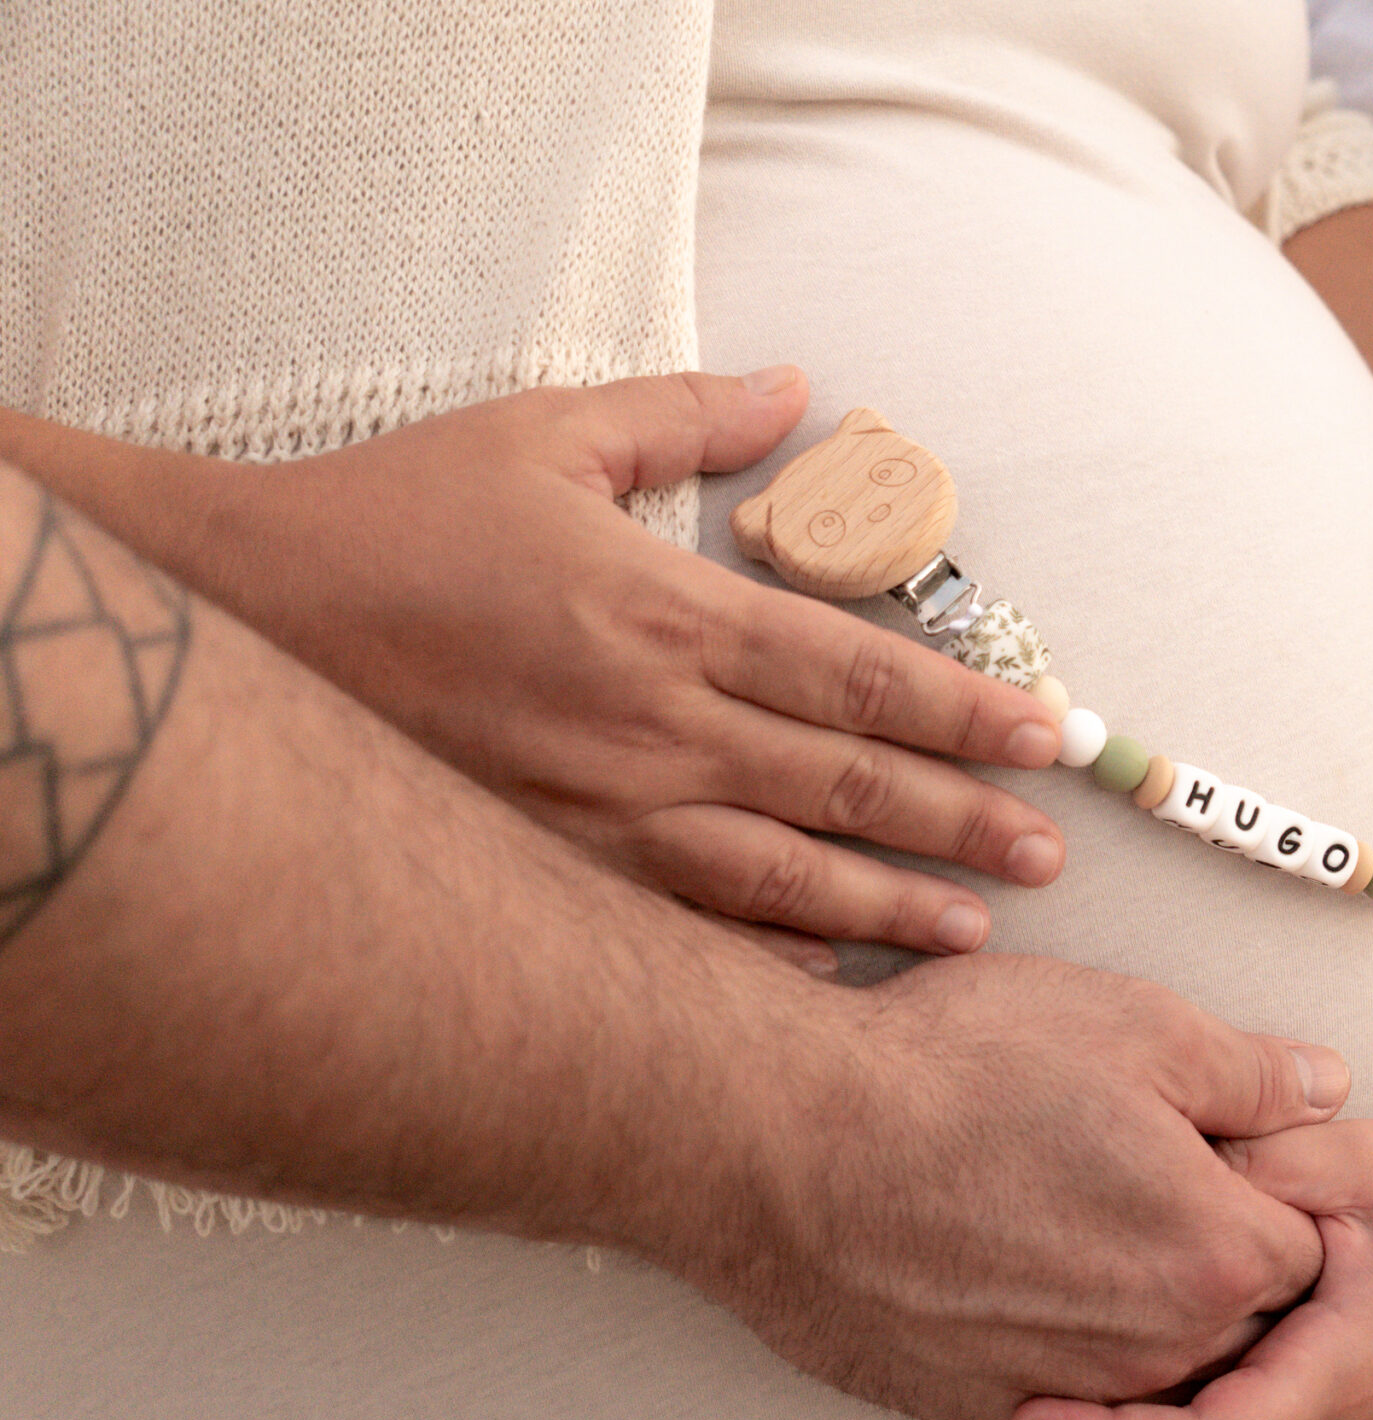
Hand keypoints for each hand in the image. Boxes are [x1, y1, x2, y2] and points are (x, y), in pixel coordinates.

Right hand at [195, 370, 1066, 953]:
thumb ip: (681, 414)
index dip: (966, 711)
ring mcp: (602, 818)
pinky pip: (684, 935)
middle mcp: (654, 727)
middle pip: (848, 786)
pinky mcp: (550, 876)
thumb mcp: (539, 435)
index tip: (1046, 737)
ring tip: (978, 932)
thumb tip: (793, 390)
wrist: (231, 625)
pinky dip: (765, 963)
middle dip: (963, 823)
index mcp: (668, 613)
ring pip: (783, 881)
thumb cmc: (387, 524)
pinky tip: (830, 983)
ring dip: (891, 910)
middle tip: (1050, 851)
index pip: (859, 670)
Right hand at [660, 953, 1350, 1419]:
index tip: (1219, 1149)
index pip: (1304, 1245)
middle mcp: (1151, 1349)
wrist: (779, 1140)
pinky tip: (1005, 1269)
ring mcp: (1061, 1392)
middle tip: (1138, 1178)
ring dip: (1128, 1306)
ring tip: (1065, 1218)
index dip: (1268, 1188)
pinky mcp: (973, 1409)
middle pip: (1233, 1320)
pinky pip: (1051, 1395)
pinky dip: (1047, 1346)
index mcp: (1215, 1255)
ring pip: (1142, 1364)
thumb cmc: (952, 1070)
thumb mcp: (1134, 1026)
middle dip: (1211, 1255)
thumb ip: (1253, 1072)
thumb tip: (1325, 1087)